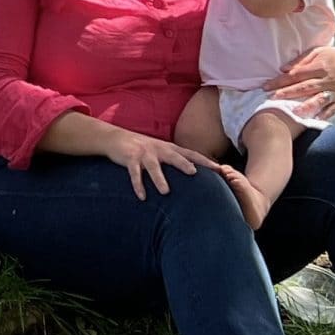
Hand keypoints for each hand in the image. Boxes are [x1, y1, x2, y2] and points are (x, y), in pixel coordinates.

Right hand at [99, 126, 224, 200]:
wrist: (115, 138)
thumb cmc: (142, 148)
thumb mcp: (160, 150)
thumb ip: (175, 159)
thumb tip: (195, 173)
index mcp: (169, 148)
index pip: (190, 154)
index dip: (204, 161)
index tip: (219, 169)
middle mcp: (158, 149)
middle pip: (174, 156)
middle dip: (184, 164)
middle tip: (194, 174)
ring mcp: (144, 153)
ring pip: (153, 166)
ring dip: (159, 178)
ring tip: (166, 192)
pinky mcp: (129, 158)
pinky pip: (134, 173)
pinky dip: (138, 185)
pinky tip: (142, 196)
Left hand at [264, 42, 334, 118]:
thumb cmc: (331, 56)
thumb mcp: (317, 52)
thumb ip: (300, 61)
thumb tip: (283, 69)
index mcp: (320, 66)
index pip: (297, 74)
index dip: (281, 81)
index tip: (267, 86)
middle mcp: (328, 79)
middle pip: (306, 87)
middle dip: (288, 93)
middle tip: (273, 98)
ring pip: (320, 99)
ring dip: (307, 106)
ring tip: (294, 112)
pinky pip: (334, 108)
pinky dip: (325, 114)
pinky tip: (316, 119)